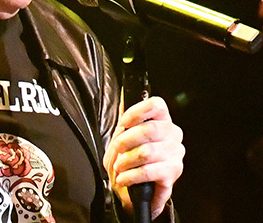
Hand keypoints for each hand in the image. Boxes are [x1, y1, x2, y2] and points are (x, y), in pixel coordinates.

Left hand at [103, 96, 184, 219]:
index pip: (156, 105)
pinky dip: (131, 176)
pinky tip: (124, 177)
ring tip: (119, 165)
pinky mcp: (172, 175)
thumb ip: (126, 120)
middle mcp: (172, 135)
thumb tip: (123, 102)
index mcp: (162, 119)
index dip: (137, 112)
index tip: (123, 122)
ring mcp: (174, 155)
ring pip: (147, 152)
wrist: (139, 188)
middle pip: (149, 129)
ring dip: (126, 160)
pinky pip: (148, 173)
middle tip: (116, 148)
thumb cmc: (132, 155)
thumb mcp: (125, 134)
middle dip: (126, 140)